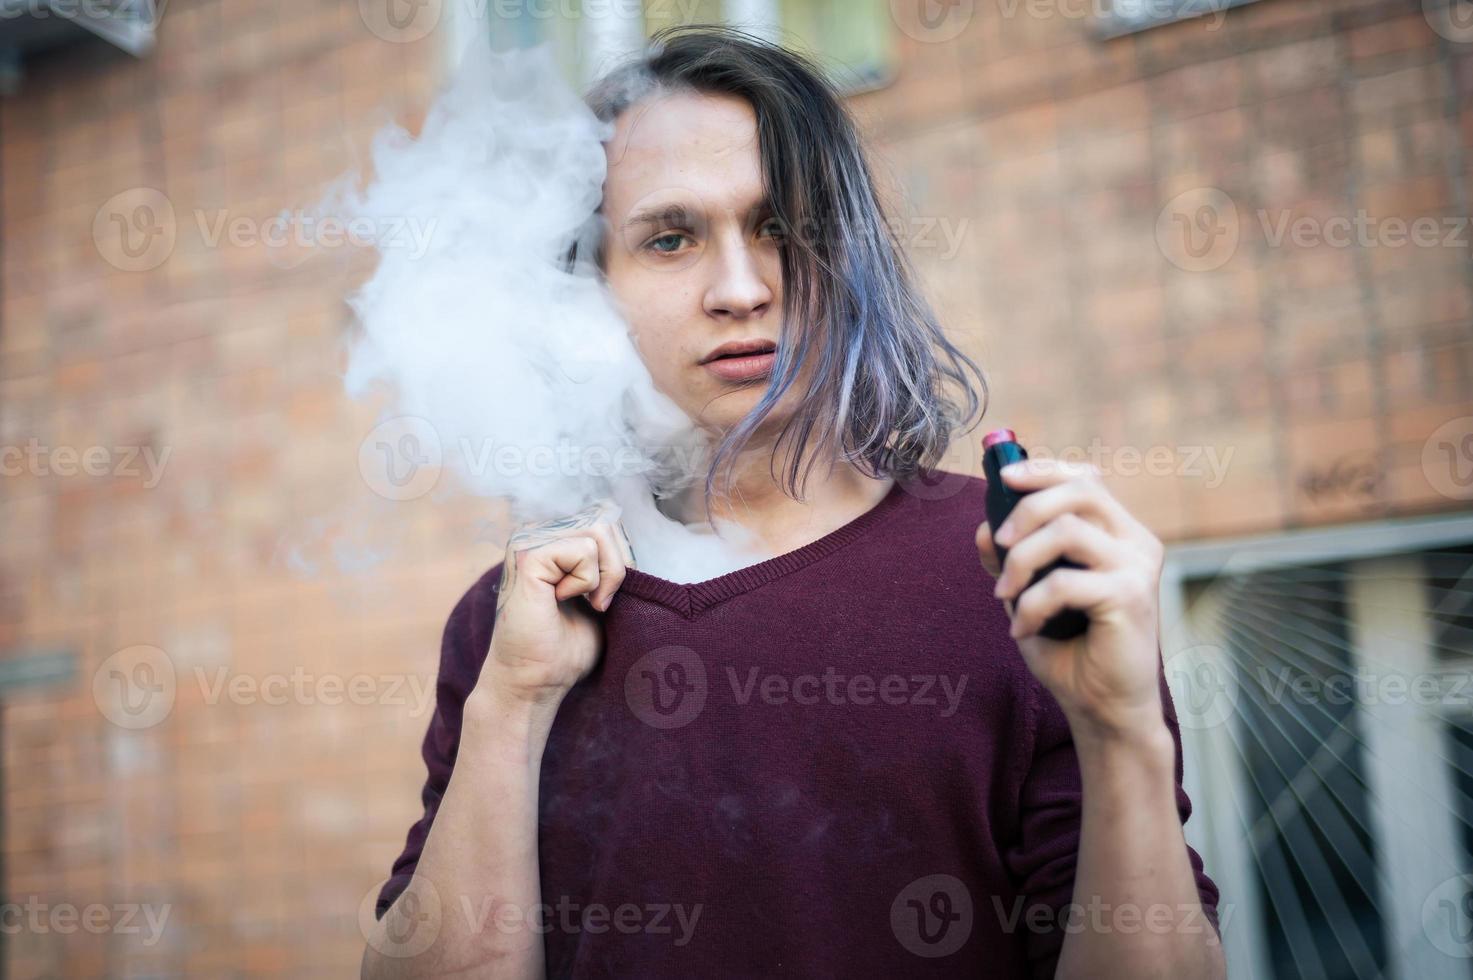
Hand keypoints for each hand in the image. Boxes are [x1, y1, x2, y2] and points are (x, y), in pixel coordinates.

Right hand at [476, 499, 637, 708]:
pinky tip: (560, 600)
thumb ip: (608, 562)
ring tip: (583, 602)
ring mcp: (528, 541)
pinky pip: (583, 551)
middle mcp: (536, 533)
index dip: (619, 559)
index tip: (603, 597)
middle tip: (598, 603)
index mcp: (551, 539)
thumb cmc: (565, 647)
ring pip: (598, 532)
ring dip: (605, 575)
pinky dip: (585, 582)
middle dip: (616, 566)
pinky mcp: (527, 557)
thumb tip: (627, 540)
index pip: (605, 522)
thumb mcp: (600, 594)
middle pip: (605, 523)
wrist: (536, 680)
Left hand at [974, 458, 1166, 739]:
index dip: (1045, 470)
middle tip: (999, 542)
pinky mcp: (1131, 596)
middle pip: (1081, 490)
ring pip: (1067, 530)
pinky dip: (1030, 604)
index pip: (1087, 479)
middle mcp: (1137, 542)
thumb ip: (1012, 559)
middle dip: (1026, 507)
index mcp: (1120, 534)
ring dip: (1021, 559)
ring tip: (1004, 594)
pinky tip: (1022, 629)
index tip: (1003, 478)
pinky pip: (1064, 583)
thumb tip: (983, 528)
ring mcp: (1138, 567)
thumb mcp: (1031, 595)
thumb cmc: (1071, 650)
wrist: (1103, 708)